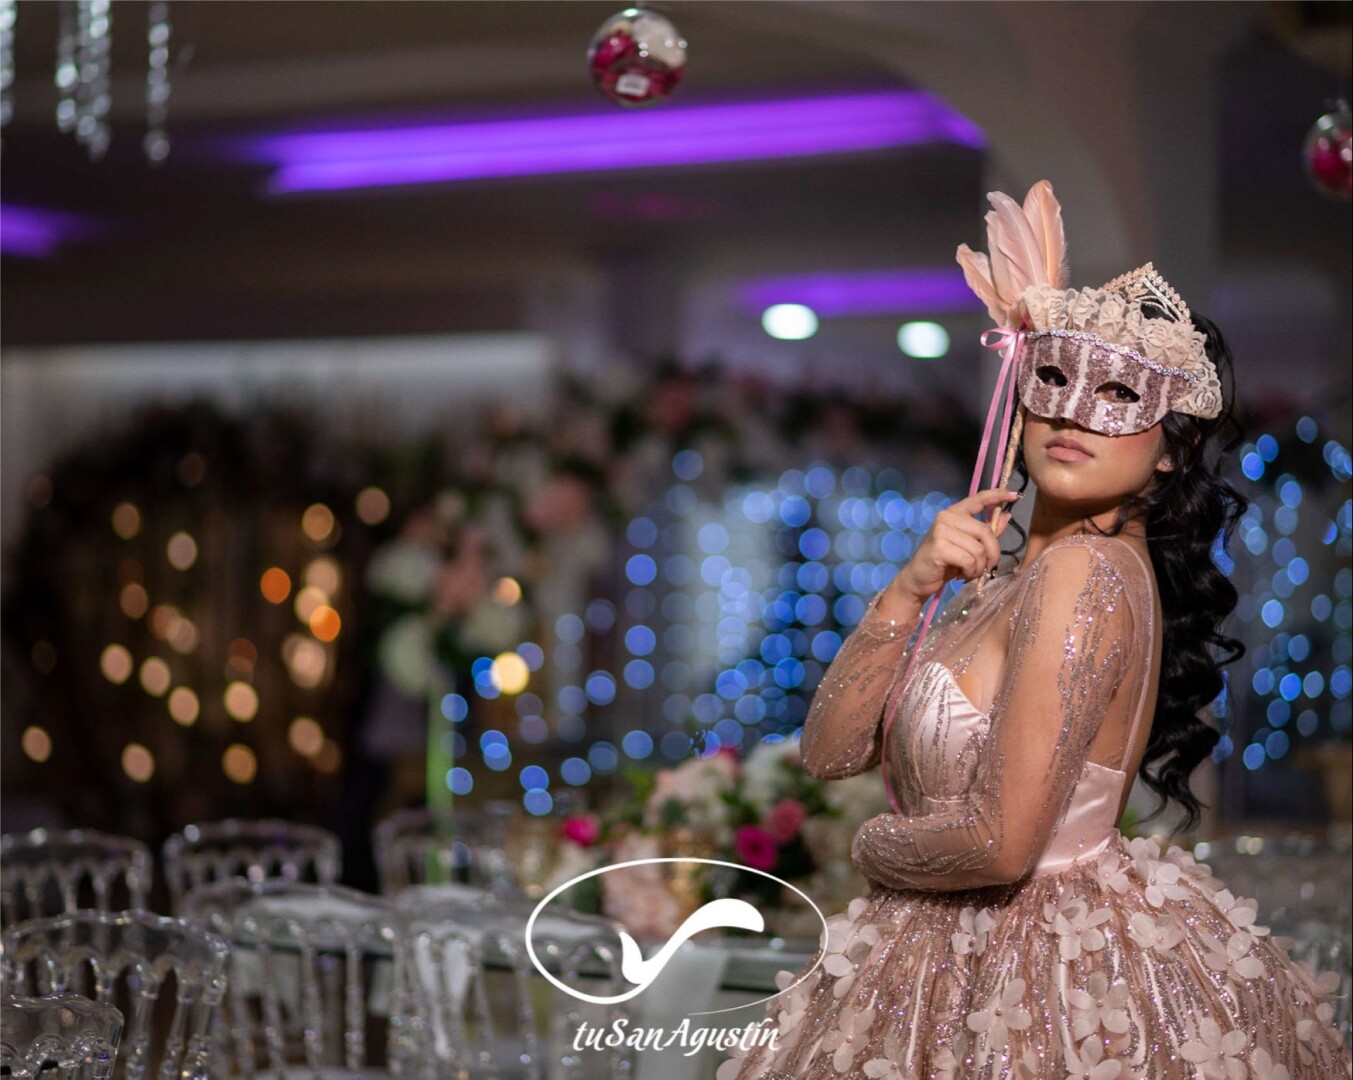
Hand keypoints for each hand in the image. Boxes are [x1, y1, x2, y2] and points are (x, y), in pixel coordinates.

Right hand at [892, 488, 1019, 603]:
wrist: (919, 579)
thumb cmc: (945, 563)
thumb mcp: (969, 546)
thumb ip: (987, 531)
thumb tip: (1007, 516)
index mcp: (954, 513)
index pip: (978, 498)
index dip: (998, 495)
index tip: (1016, 494)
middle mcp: (947, 517)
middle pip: (985, 532)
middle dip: (992, 554)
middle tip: (986, 568)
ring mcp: (941, 530)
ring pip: (979, 549)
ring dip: (979, 567)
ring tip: (970, 573)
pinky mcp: (939, 546)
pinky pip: (969, 560)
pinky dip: (970, 572)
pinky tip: (961, 575)